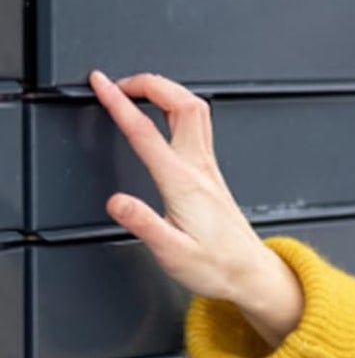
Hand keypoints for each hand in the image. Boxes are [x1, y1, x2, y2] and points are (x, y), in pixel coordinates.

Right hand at [87, 69, 302, 343]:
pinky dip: (176, 107)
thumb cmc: (217, 266)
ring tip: (137, 90)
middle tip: (118, 83)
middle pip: (182, 104)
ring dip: (165, 91)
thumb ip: (144, 225)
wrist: (251, 275)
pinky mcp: (212, 174)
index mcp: (183, 184)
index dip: (119, 102)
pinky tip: (164, 113)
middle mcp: (199, 169)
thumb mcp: (173, 253)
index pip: (146, 131)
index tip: (100, 83)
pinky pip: (198, 126)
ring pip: (195, 110)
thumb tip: (117, 202)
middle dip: (149, 83)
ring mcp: (208, 169)